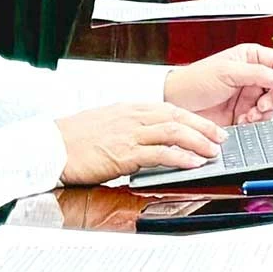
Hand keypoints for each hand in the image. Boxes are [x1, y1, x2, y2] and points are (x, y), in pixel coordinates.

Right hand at [55, 102, 226, 185]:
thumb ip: (131, 126)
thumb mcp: (108, 123)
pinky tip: (193, 163)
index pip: (172, 109)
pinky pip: (160, 153)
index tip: (211, 128)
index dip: (196, 119)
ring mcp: (130, 134)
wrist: (50, 147)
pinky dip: (180, 158)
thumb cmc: (74, 138)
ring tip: (213, 152)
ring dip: (198, 142)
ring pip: (175, 132)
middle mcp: (134, 117)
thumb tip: (151, 136)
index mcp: (131, 108)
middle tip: (222, 139)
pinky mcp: (124, 153)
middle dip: (205, 128)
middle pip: (179, 117)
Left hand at [164, 43, 272, 125]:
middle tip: (263, 104)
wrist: (177, 105)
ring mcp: (249, 96)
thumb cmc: (194, 81)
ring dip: (266, 112)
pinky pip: (262, 119)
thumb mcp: (227, 72)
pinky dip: (257, 121)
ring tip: (251, 114)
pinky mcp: (244, 114)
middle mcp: (252, 76)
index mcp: (250, 58)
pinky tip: (244, 120)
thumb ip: (258, 73)